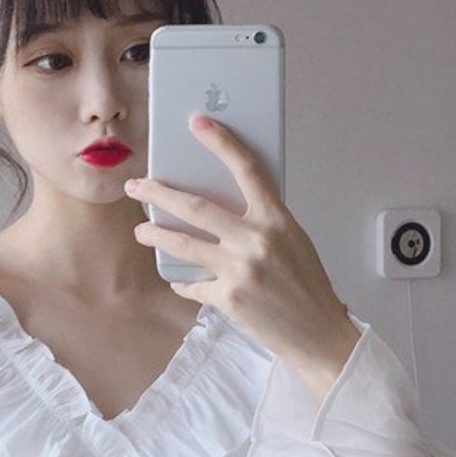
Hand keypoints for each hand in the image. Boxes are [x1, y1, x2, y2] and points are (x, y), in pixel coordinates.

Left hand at [127, 114, 359, 398]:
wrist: (318, 332)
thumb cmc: (307, 286)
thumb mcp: (294, 241)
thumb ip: (262, 222)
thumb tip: (223, 206)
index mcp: (277, 219)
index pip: (246, 168)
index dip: (221, 142)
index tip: (197, 124)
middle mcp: (257, 240)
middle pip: (195, 206)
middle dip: (158, 194)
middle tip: (137, 188)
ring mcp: (240, 270)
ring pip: (182, 243)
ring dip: (155, 235)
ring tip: (142, 231)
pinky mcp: (228, 299)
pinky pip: (192, 284)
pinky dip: (183, 281)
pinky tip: (179, 279)